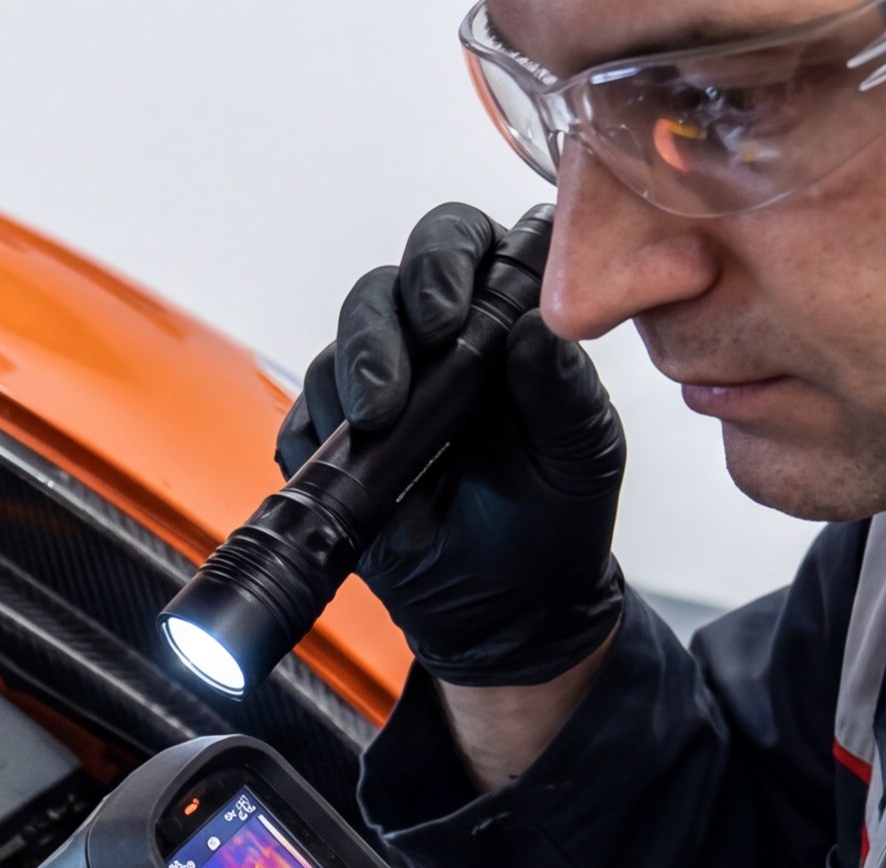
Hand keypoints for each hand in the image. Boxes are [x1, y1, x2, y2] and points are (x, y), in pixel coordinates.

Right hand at [284, 203, 628, 688]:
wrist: (511, 604)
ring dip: (350, 379)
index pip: (458, 245)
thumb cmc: (556, 511)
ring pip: (335, 349)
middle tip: (400, 383)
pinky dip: (318, 435)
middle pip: (381, 291)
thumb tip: (534, 330)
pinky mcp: (333, 447)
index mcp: (495, 314)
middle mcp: (428, 340)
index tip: (447, 314)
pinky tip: (349, 457)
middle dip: (381, 330)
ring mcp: (376, 390)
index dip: (443, 260)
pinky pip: (303, 421)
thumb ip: (563, 385)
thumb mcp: (581, 448)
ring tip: (379, 425)